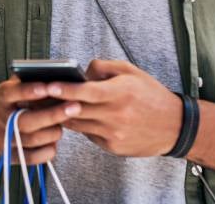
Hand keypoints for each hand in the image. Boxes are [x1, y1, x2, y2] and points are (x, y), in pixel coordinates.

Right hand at [0, 75, 81, 164]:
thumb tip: (58, 75)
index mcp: (2, 97)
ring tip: (65, 124)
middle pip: (26, 120)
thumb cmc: (11, 103)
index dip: (29, 91)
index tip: (48, 87)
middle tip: (75, 107)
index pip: (12, 93)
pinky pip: (32, 158)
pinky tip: (55, 142)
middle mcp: (0, 119)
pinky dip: (47, 151)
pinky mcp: (10, 157)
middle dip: (52, 114)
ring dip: (53, 132)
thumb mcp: (14, 87)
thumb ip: (30, 81)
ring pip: (32, 139)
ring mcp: (4, 140)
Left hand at [49, 59, 182, 156]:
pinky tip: (78, 117)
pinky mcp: (112, 147)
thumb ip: (103, 67)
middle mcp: (116, 115)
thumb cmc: (151, 95)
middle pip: (76, 110)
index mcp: (120, 93)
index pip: (86, 92)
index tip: (49, 86)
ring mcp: (113, 134)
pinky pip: (89, 135)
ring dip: (64, 115)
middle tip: (40, 96)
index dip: (65, 89)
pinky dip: (82, 125)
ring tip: (52, 106)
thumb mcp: (131, 72)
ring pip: (78, 125)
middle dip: (56, 103)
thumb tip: (81, 73)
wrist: (174, 126)